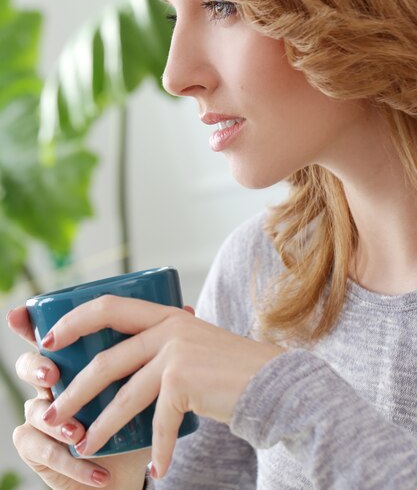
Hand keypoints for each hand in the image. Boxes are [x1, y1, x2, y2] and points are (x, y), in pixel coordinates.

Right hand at [7, 306, 149, 488]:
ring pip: (32, 411)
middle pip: (30, 366)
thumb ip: (156, 346)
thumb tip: (185, 308)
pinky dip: (65, 460)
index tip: (29, 321)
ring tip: (75, 432)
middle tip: (53, 376)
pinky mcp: (40, 450)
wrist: (130, 464)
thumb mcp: (145, 380)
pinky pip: (39, 450)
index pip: (48, 336)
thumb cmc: (136, 415)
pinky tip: (88, 465)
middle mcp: (53, 383)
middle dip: (36, 368)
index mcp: (73, 360)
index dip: (30, 325)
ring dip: (54, 422)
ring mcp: (42, 416)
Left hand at [36, 297, 281, 479]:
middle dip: (75, 390)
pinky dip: (157, 449)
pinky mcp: (185, 381)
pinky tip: (157, 469)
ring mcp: (176, 353)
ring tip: (85, 446)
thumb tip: (123, 367)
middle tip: (53, 412)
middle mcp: (169, 328)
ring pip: (124, 395)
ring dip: (101, 427)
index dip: (74, 320)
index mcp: (166, 315)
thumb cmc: (230, 369)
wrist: (273, 382)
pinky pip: (158, 422)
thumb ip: (163, 345)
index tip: (50, 340)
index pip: (109, 306)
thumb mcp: (193, 344)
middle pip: (106, 360)